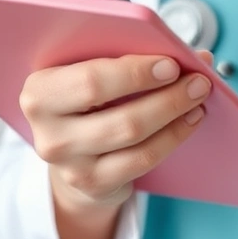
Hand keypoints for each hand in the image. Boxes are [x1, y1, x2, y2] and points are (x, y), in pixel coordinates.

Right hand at [19, 51, 213, 212]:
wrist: (72, 152)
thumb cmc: (87, 99)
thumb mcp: (92, 71)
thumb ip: (131, 57)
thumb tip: (193, 55)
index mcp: (39, 90)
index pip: (90, 81)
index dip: (134, 73)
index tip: (171, 64)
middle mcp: (47, 130)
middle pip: (116, 114)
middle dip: (165, 96)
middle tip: (197, 81)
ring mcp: (68, 163)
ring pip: (133, 137)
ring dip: (174, 114)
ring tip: (198, 97)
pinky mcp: (92, 183)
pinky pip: (142, 160)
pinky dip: (172, 137)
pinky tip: (189, 120)